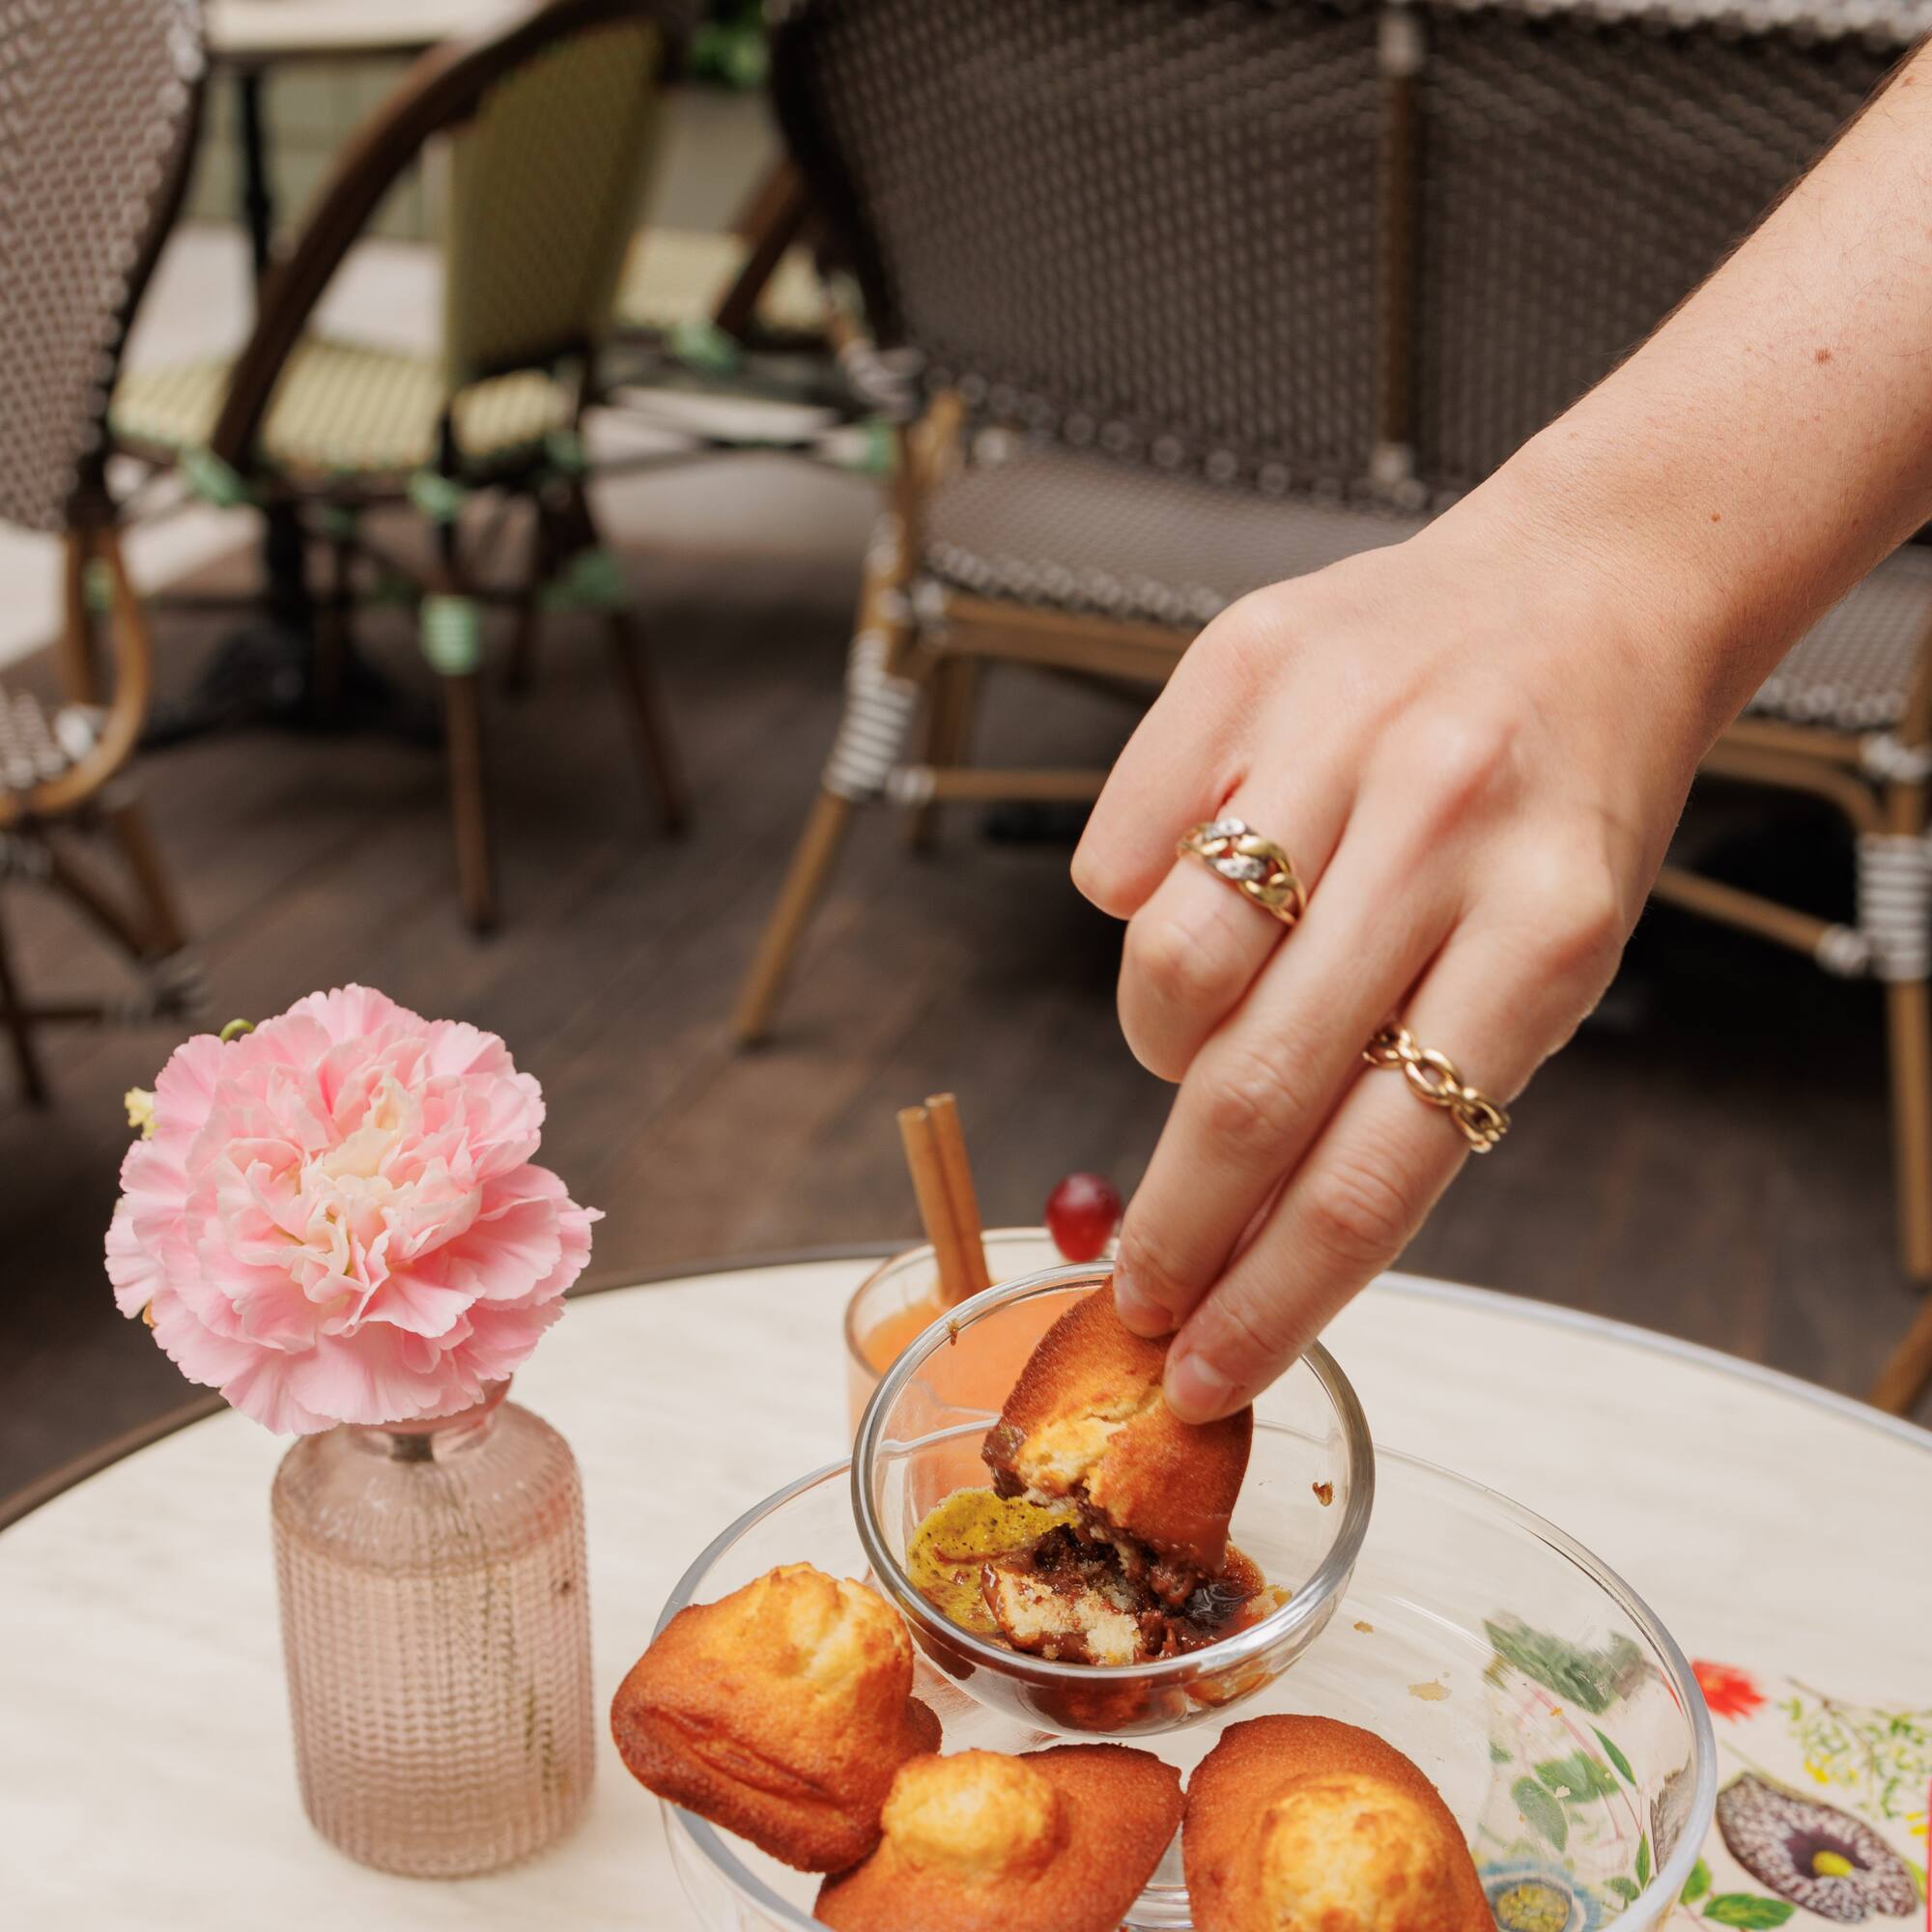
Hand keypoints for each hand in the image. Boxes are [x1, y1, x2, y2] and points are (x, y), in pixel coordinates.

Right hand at [1072, 485, 1712, 1420]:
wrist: (1586, 587)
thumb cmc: (1560, 800)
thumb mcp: (1552, 955)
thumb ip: (1416, 1084)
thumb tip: (1258, 1237)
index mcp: (1545, 930)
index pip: (1378, 1171)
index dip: (1272, 1296)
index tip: (1204, 1367)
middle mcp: (1439, 826)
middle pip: (1250, 1091)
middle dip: (1173, 1225)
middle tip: (1134, 1287)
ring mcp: (1332, 732)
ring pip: (1164, 968)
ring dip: (1161, 1043)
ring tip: (1203, 1028)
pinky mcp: (1237, 663)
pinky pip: (1119, 853)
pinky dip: (1137, 904)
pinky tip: (1206, 884)